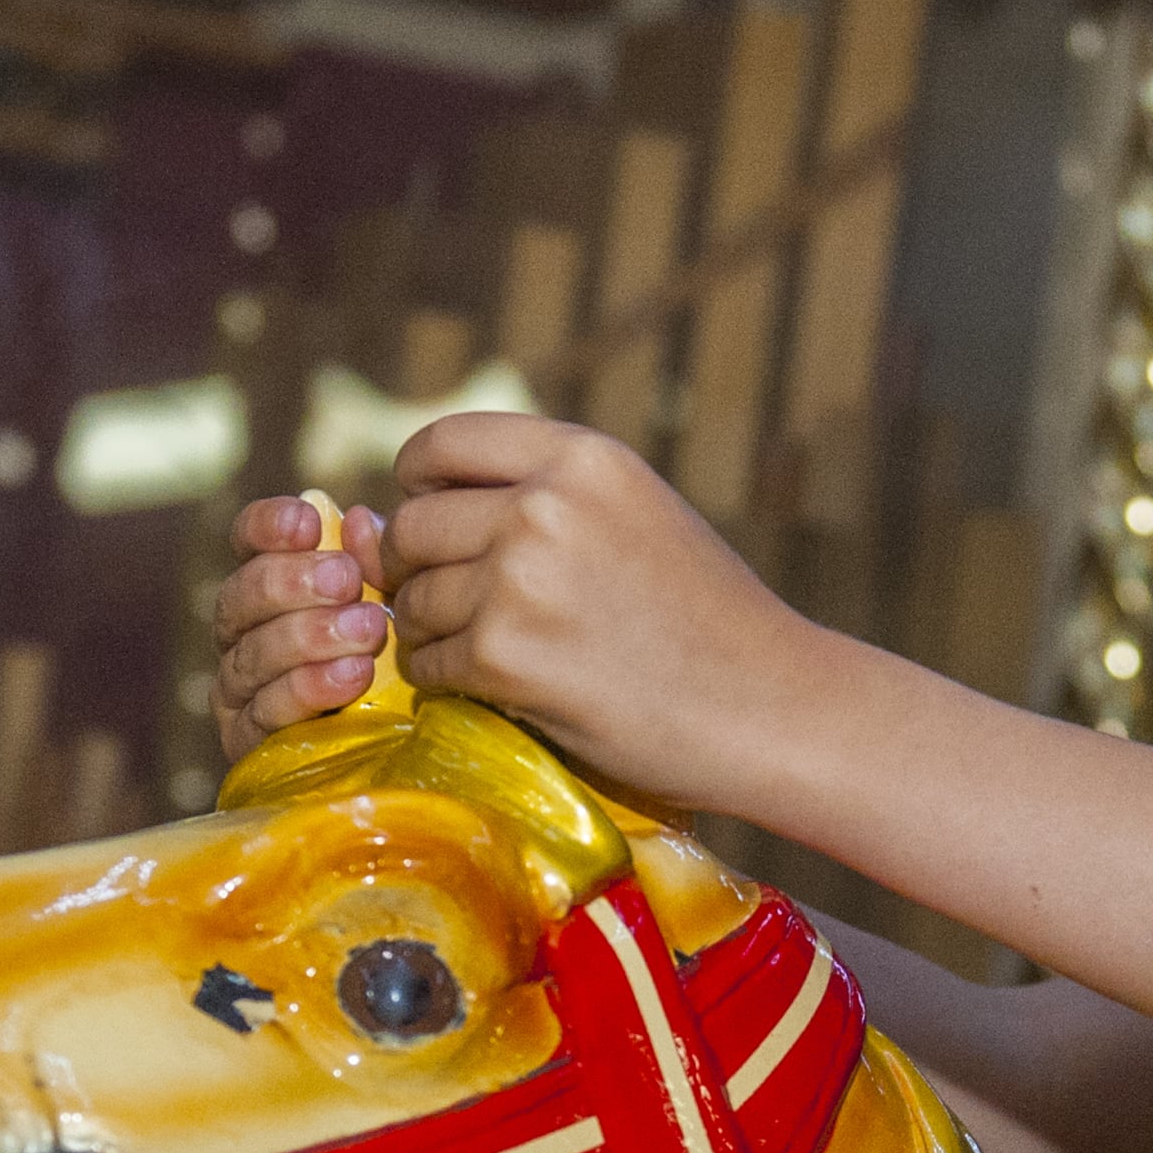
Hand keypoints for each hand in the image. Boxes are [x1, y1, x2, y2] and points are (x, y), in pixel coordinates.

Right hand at [210, 494, 397, 760]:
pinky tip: (352, 676)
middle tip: (347, 579)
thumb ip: (374, 563)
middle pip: (239, 597)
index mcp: (269, 590)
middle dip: (293, 583)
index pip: (246, 543)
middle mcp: (242, 635)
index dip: (267, 527)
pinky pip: (265, 712)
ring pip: (252, 654)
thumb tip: (357, 520)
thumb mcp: (392, 607)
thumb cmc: (396, 666)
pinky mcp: (247, 742)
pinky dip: (308, 690)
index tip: (309, 522)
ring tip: (367, 630)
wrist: (400, 756)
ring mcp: (238, 690)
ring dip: (309, 636)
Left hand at [380, 414, 828, 809]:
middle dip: (418, 571)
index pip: (443, 443)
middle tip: (456, 607)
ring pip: (413, 601)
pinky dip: (444, 682)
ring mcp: (520, 580)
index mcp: (583, 458)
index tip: (427, 519)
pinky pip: (426, 664)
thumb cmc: (705, 621)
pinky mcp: (504, 657)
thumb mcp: (633, 518)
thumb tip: (380, 521)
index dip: (417, 484)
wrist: (771, 708)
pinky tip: (496, 690)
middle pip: (413, 526)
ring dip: (433, 634)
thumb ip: (532, 500)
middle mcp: (545, 505)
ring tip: (493, 654)